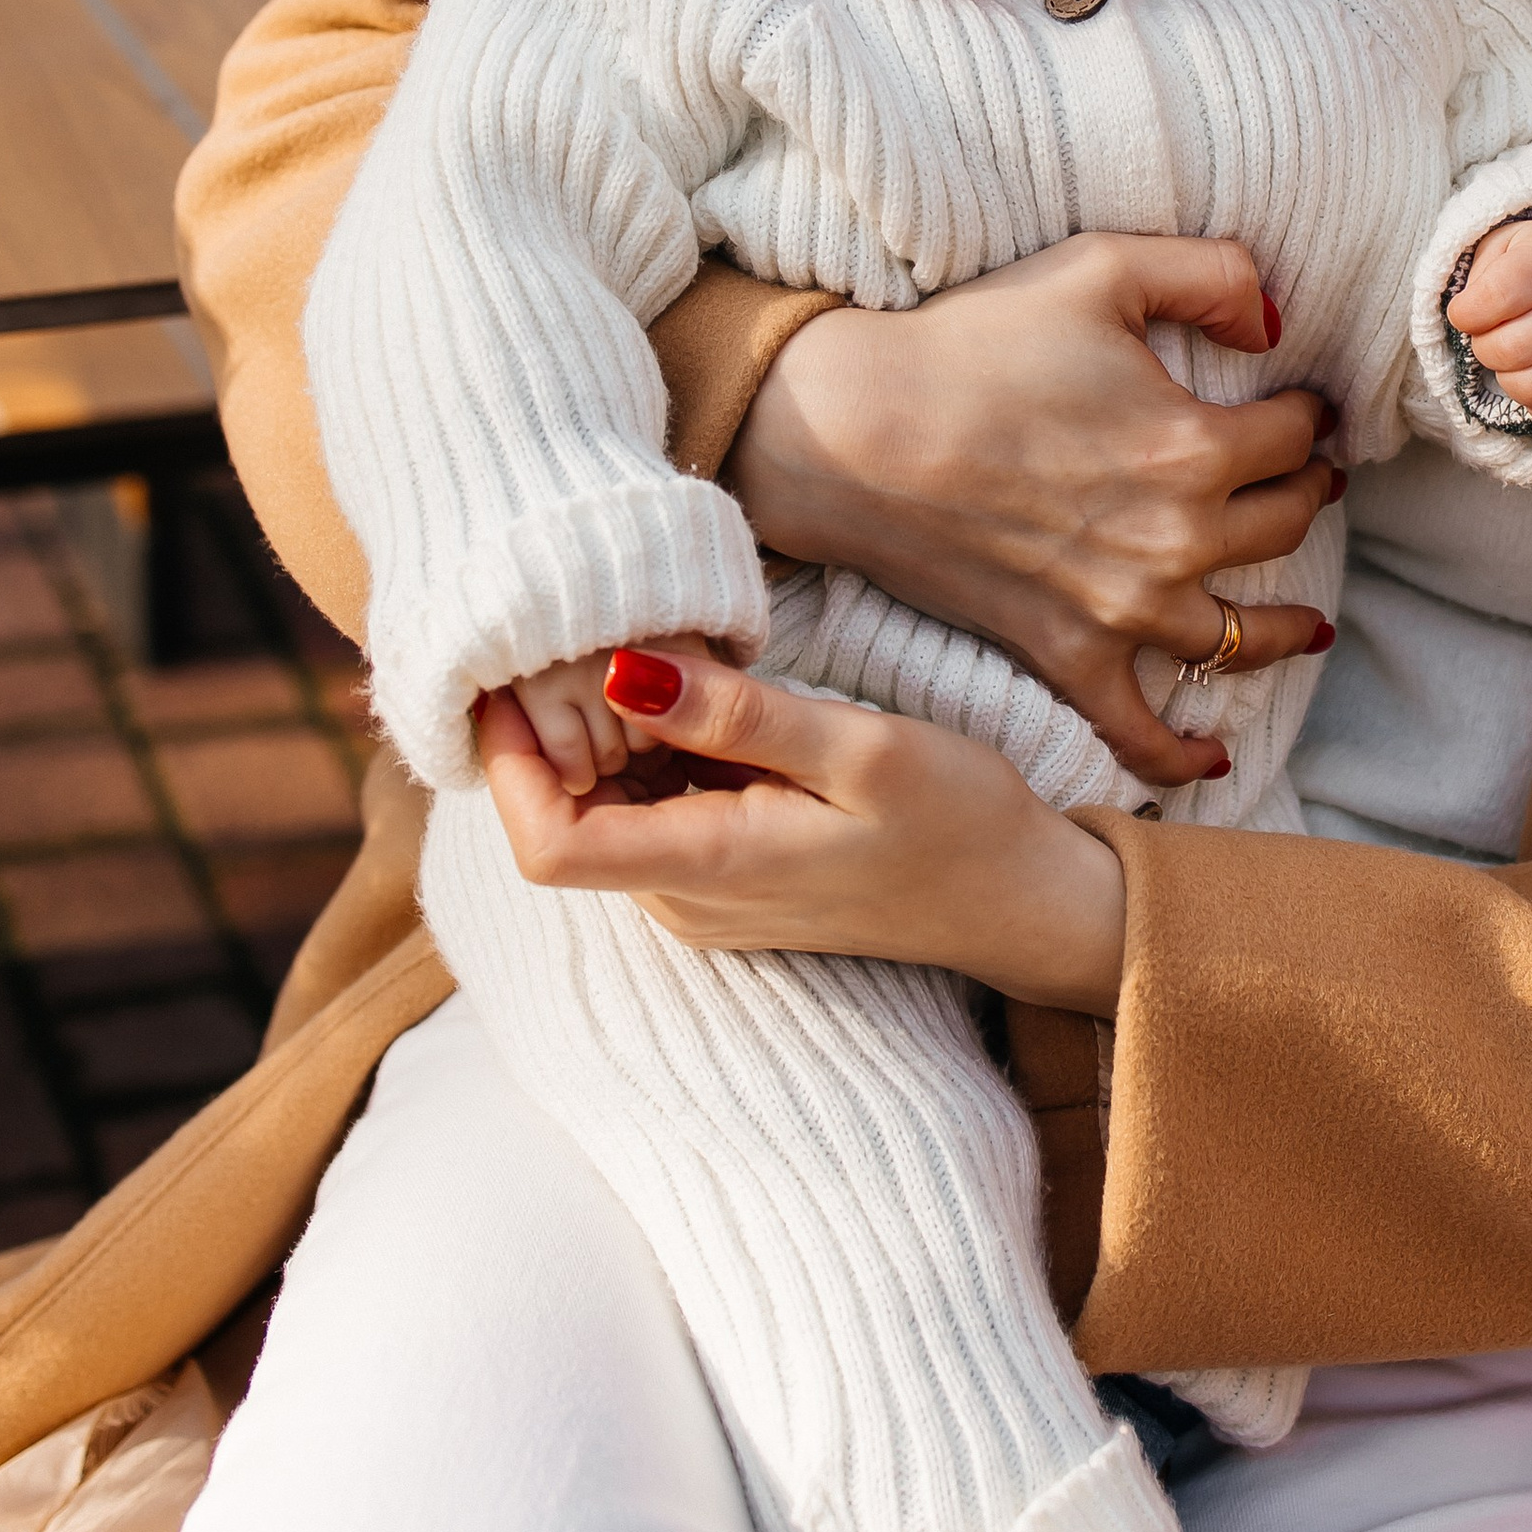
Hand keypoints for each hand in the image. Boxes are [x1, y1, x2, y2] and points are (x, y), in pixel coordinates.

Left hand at [473, 643, 1127, 1013]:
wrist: (1022, 900)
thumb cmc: (959, 823)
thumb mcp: (863, 750)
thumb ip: (741, 717)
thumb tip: (622, 673)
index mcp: (709, 869)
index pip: (546, 845)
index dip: (509, 764)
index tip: (514, 678)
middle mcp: (685, 900)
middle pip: (566, 817)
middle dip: (561, 729)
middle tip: (609, 631)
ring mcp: (704, 897)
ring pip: (607, 811)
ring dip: (609, 736)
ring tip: (669, 656)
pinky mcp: (728, 880)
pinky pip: (654, 814)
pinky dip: (653, 754)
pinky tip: (707, 701)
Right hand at [722, 236, 1341, 790]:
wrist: (853, 433)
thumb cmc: (972, 343)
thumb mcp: (1102, 267)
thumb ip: (1214, 274)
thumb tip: (1279, 322)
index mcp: (1195, 445)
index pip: (1295, 436)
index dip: (1308, 415)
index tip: (1303, 409)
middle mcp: (1176, 540)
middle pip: (1285, 525)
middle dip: (1305, 496)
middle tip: (1306, 483)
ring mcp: (1124, 611)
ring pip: (1244, 637)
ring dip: (1285, 626)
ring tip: (1306, 620)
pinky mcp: (1067, 657)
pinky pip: (1142, 731)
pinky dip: (1185, 753)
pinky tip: (1216, 757)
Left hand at [1445, 220, 1531, 429]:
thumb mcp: (1501, 248)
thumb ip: (1476, 281)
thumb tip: (1463, 324)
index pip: (1492, 300)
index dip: (1465, 313)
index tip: (1468, 310)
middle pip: (1509, 352)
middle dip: (1486, 348)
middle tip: (1496, 335)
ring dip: (1510, 379)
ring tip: (1519, 357)